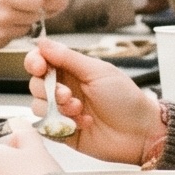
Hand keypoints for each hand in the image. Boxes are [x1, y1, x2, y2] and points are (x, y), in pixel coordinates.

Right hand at [0, 0, 45, 50]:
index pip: (37, 1)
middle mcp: (5, 16)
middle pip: (35, 15)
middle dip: (29, 11)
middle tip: (17, 7)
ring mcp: (2, 32)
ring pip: (27, 27)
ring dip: (21, 22)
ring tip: (5, 16)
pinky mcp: (0, 44)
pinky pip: (15, 36)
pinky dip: (11, 31)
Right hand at [26, 38, 161, 166]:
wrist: (139, 132)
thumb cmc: (125, 98)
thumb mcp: (98, 72)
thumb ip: (68, 58)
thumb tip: (43, 43)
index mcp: (72, 70)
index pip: (41, 61)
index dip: (35, 62)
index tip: (40, 66)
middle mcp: (64, 89)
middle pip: (35, 84)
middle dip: (48, 89)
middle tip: (67, 95)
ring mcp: (62, 111)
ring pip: (38, 106)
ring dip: (57, 108)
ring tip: (79, 110)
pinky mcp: (63, 131)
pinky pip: (47, 127)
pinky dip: (62, 124)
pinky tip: (83, 124)